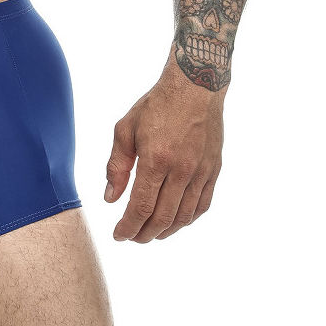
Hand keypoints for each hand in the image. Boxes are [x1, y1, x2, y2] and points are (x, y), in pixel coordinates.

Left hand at [104, 59, 224, 241]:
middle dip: (144, 234)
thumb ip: (117, 166)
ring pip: (184, 216)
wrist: (195, 87)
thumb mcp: (125, 130)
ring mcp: (201, 171)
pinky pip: (202, 205)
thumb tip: (110, 197)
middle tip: (132, 238)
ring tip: (150, 233)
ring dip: (166, 231)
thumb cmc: (156, 106)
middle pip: (163, 217)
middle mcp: (181, 170)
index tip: (118, 235)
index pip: (140, 207)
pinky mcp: (214, 170)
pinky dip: (187, 219)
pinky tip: (175, 221)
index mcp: (156, 160)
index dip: (128, 227)